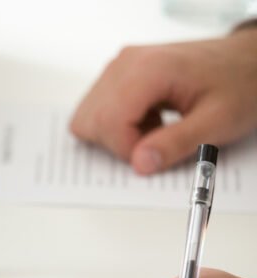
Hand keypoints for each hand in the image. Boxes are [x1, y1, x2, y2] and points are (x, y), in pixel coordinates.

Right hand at [69, 29, 256, 174]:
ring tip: (153, 128)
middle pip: (90, 122)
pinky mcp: (119, 73)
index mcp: (149, 70)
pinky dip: (117, 125)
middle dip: (118, 143)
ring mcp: (120, 66)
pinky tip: (148, 119)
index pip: (108, 122)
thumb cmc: (239, 83)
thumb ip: (176, 144)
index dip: (127, 150)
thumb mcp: (217, 121)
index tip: (153, 156)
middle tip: (155, 141)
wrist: (248, 61)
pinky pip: (97, 109)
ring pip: (88, 118)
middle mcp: (126, 64)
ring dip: (117, 134)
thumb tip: (140, 163)